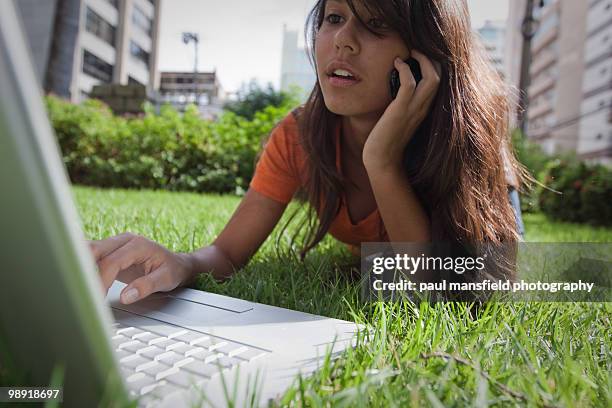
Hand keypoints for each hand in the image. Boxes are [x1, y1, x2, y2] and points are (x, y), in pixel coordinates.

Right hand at [89, 233, 193, 303]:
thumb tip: (126, 296)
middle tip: (82, 293)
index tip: (97, 298)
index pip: (111, 262)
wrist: (176, 264)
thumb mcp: (165, 280)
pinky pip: (92, 256)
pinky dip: (84, 267)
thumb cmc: (172, 270)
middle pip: (94, 250)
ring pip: (89, 251)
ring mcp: (116, 244)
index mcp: (138, 245)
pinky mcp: (110, 252)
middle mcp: (124, 240)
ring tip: (77, 287)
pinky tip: (79, 280)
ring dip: (81, 268)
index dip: (102, 281)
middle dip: (85, 272)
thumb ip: (146, 287)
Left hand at [363, 49, 441, 170]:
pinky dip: (405, 69)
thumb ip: (403, 102)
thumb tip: (396, 86)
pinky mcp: (400, 111)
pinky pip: (409, 84)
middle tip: (415, 48)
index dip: (434, 64)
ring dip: (422, 60)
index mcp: (425, 108)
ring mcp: (413, 109)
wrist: (381, 159)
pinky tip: (396, 63)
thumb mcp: (399, 117)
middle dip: (431, 57)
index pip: (440, 81)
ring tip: (409, 52)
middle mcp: (423, 107)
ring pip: (431, 78)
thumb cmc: (386, 139)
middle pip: (441, 76)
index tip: (420, 54)